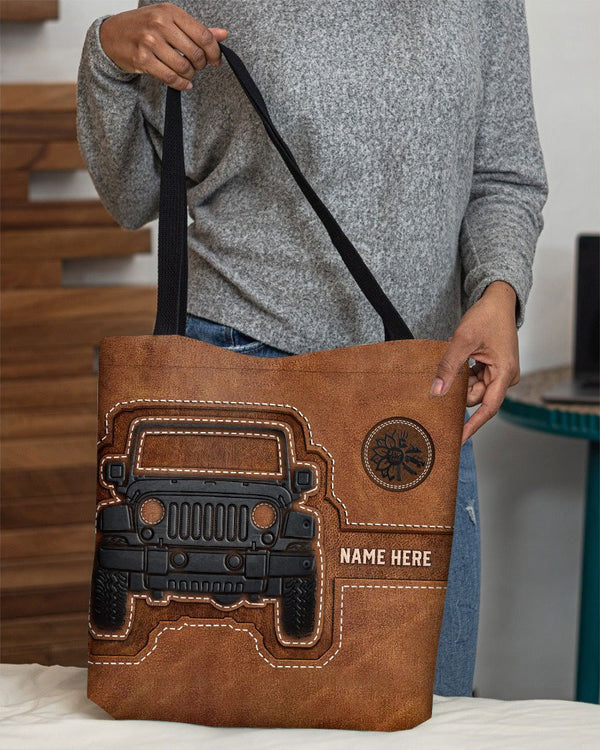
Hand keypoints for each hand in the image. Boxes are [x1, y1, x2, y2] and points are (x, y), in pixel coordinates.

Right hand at [99, 2, 227, 89]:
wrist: (112, 35)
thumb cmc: (143, 27)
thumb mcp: (169, 21)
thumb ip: (196, 29)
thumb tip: (223, 34)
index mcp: (170, 12)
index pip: (203, 35)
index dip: (214, 52)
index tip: (216, 60)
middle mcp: (160, 24)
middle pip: (196, 53)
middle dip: (201, 65)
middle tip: (197, 67)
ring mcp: (150, 41)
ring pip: (184, 67)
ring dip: (190, 75)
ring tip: (187, 74)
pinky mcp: (142, 58)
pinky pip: (170, 77)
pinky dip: (180, 84)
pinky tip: (183, 83)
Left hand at [430, 281, 520, 445]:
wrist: (497, 301)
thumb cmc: (486, 317)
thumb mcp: (463, 340)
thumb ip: (449, 367)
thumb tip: (437, 392)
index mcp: (505, 373)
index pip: (488, 408)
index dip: (472, 425)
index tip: (458, 439)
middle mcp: (505, 377)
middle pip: (476, 397)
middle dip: (458, 392)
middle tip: (440, 379)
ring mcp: (499, 373)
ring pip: (473, 389)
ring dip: (459, 381)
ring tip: (452, 363)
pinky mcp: (492, 368)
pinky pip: (474, 380)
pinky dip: (462, 376)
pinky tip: (455, 365)